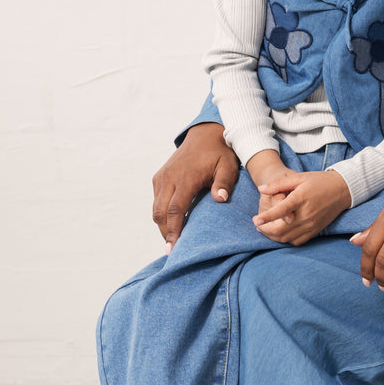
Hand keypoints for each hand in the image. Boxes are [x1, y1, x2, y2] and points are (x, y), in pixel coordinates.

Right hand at [152, 123, 238, 250]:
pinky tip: (171, 223)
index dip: (173, 230)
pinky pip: (157, 199)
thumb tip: (220, 199)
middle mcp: (169, 178)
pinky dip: (161, 213)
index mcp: (185, 178)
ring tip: (171, 240)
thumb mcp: (227, 165)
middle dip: (165, 233)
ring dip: (162, 225)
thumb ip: (224, 183)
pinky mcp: (159, 177)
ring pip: (156, 207)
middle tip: (171, 250)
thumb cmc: (220, 152)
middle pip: (160, 212)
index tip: (173, 247)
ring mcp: (162, 177)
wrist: (205, 133)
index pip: (175, 209)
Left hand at [252, 170, 351, 245]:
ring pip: (287, 237)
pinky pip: (297, 241)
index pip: (281, 211)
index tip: (255, 220)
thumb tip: (261, 188)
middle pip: (281, 229)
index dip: (266, 217)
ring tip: (265, 229)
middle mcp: (306, 214)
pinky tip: (281, 233)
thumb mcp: (299, 177)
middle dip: (265, 229)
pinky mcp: (315, 230)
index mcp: (301, 199)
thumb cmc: (319, 181)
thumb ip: (278, 184)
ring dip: (273, 236)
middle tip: (257, 224)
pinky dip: (286, 240)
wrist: (343, 190)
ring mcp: (311, 225)